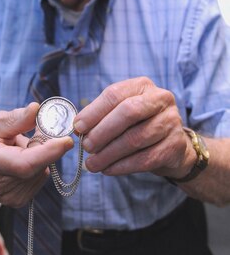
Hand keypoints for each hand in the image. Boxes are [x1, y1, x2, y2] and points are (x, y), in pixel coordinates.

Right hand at [0, 103, 72, 206]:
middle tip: (42, 130)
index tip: (67, 140)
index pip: (24, 163)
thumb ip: (16, 118)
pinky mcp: (16, 201)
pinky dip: (38, 167)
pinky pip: (39, 180)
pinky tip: (24, 159)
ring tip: (24, 146)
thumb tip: (36, 109)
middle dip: (47, 148)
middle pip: (36, 168)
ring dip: (41, 157)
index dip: (48, 153)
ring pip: (41, 173)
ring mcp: (6, 196)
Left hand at [74, 77, 195, 177]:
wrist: (172, 145)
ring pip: (136, 138)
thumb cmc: (139, 125)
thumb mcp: (121, 113)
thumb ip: (101, 116)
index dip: (94, 111)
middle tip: (87, 147)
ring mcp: (171, 121)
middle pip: (128, 112)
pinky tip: (108, 169)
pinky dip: (123, 166)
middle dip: (103, 131)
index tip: (78, 127)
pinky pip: (145, 158)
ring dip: (110, 154)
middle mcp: (160, 99)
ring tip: (92, 164)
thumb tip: (78, 128)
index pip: (115, 94)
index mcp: (142, 85)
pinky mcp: (176, 145)